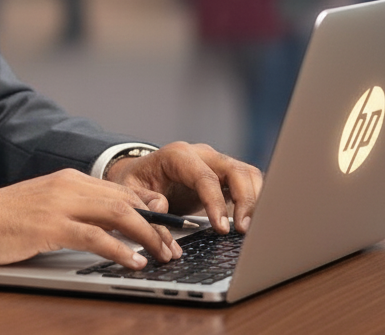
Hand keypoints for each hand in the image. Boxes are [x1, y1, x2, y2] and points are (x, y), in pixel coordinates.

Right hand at [0, 168, 183, 269]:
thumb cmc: (2, 219)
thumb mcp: (44, 208)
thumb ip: (73, 212)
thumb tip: (107, 230)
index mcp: (68, 179)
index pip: (121, 189)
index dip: (150, 208)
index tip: (169, 227)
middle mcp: (68, 185)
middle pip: (127, 200)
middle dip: (157, 225)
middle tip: (173, 248)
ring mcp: (59, 204)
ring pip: (118, 213)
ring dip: (147, 236)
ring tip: (163, 256)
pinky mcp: (48, 227)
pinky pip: (95, 236)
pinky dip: (120, 250)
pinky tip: (133, 262)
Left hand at [105, 141, 262, 234]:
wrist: (142, 174)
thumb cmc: (137, 182)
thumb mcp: (128, 190)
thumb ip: (142, 198)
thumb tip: (160, 207)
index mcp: (177, 156)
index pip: (204, 176)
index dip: (215, 202)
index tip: (221, 228)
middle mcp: (201, 154)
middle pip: (234, 169)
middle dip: (244, 199)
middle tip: (242, 230)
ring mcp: (216, 163)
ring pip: (248, 174)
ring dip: (255, 200)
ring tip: (249, 229)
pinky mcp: (225, 176)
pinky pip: (249, 182)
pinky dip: (256, 200)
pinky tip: (252, 221)